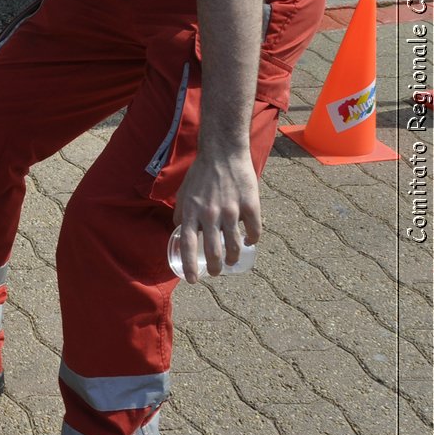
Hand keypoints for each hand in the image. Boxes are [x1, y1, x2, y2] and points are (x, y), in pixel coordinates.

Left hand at [173, 152, 260, 282]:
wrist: (223, 154)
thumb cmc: (201, 174)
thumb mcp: (184, 193)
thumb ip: (182, 214)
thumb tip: (179, 231)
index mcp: (192, 212)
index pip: (188, 246)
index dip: (190, 266)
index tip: (193, 280)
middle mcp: (210, 215)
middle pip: (213, 251)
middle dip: (215, 267)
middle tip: (216, 272)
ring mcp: (232, 211)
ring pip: (234, 245)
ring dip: (233, 258)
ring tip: (232, 261)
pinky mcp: (250, 205)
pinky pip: (254, 230)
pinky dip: (252, 240)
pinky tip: (249, 242)